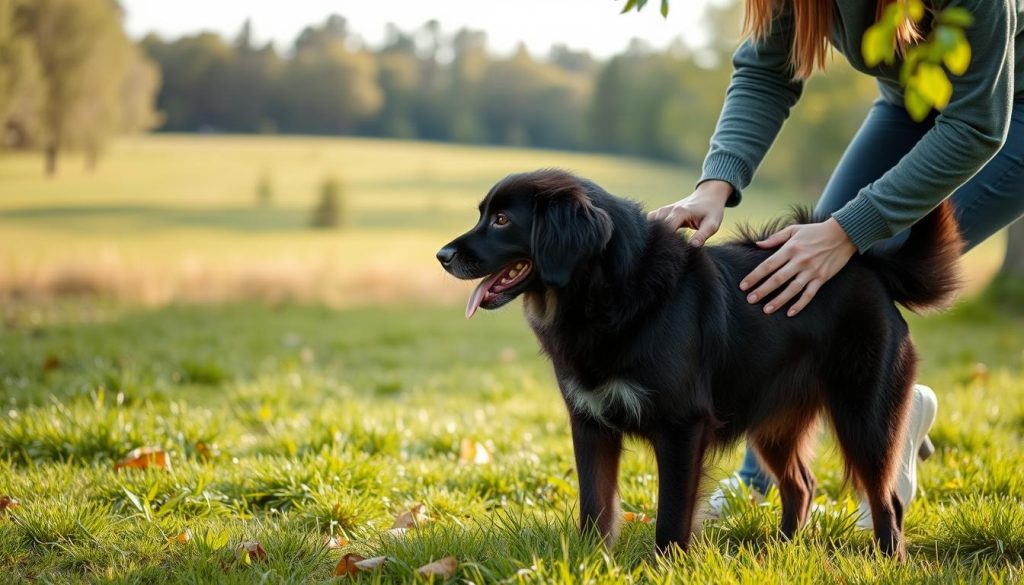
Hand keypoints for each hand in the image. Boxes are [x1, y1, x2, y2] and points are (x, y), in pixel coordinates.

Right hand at [647, 180, 731, 246]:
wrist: (708, 195)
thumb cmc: (712, 210)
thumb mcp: (712, 224)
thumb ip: (702, 235)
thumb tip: (693, 247)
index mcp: (680, 212)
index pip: (667, 230)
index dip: (668, 243)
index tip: (674, 252)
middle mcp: (668, 210)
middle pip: (657, 229)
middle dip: (662, 241)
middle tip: (669, 252)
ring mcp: (663, 210)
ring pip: (651, 225)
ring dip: (656, 235)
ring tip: (666, 244)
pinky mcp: (661, 212)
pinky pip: (651, 221)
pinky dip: (654, 230)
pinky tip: (662, 238)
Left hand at [740, 218, 855, 316]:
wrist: (844, 234)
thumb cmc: (815, 231)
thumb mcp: (794, 229)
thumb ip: (775, 238)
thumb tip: (757, 245)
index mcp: (790, 248)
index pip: (768, 265)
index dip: (755, 276)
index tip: (743, 286)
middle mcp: (800, 261)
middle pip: (777, 279)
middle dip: (762, 290)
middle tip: (750, 300)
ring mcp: (811, 271)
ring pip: (792, 289)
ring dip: (779, 300)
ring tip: (766, 310)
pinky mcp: (822, 278)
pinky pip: (809, 294)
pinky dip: (800, 304)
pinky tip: (790, 312)